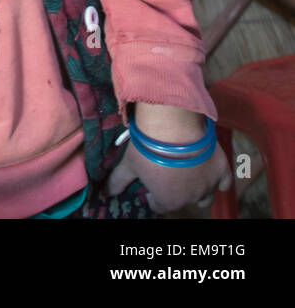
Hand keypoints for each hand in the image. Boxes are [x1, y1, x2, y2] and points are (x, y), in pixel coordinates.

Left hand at [106, 106, 231, 213]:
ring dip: (197, 190)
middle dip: (175, 191)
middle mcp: (192, 198)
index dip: (153, 195)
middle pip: (184, 201)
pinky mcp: (222, 169)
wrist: (173, 125)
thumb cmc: (148, 147)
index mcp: (169, 200)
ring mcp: (209, 185)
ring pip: (206, 196)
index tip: (150, 184)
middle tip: (167, 174)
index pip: (159, 205)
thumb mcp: (128, 164)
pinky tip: (208, 173)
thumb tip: (106, 193)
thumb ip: (118, 181)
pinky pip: (225, 183)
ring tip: (186, 175)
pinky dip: (219, 181)